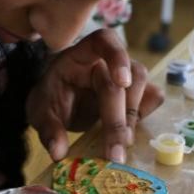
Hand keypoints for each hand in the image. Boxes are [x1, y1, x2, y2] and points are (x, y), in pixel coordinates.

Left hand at [27, 29, 163, 162]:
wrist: (58, 102)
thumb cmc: (51, 99)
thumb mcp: (41, 114)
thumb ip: (48, 130)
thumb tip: (58, 153)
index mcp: (80, 55)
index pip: (104, 40)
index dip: (117, 57)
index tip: (121, 82)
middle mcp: (106, 60)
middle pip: (124, 79)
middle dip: (118, 118)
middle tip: (114, 152)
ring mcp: (124, 73)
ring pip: (142, 85)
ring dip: (132, 117)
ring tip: (119, 143)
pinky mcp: (136, 91)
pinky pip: (152, 97)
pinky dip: (145, 114)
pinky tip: (128, 132)